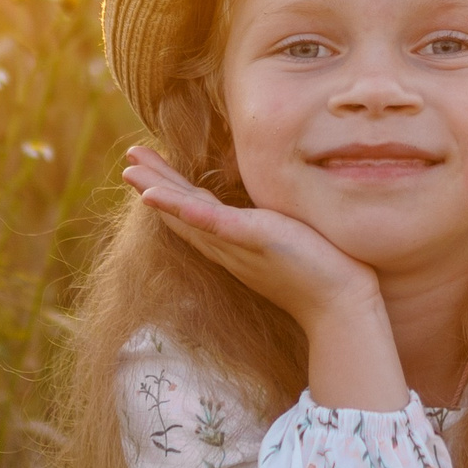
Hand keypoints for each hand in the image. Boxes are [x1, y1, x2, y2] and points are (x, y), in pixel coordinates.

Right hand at [122, 146, 406, 408]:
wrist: (341, 305)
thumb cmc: (325, 275)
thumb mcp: (293, 242)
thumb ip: (278, 229)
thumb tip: (282, 217)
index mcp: (236, 245)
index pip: (198, 212)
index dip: (172, 192)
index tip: (151, 171)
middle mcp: (228, 247)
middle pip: (182, 211)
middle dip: (153, 184)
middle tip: (127, 162)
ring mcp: (236, 243)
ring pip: (186, 212)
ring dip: (156, 190)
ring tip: (129, 170)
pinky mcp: (250, 238)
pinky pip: (208, 220)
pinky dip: (179, 207)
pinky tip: (154, 196)